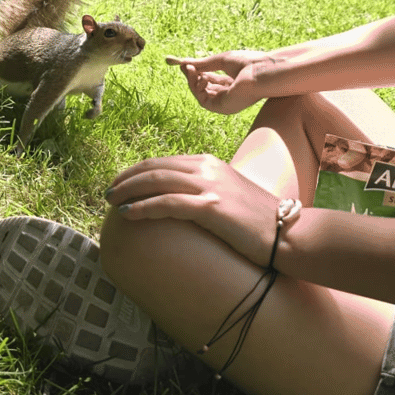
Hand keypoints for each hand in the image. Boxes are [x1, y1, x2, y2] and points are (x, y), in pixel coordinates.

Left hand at [105, 154, 280, 267]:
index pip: (164, 162)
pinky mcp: (211, 207)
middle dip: (126, 179)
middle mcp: (208, 169)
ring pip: (157, 182)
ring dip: (128, 191)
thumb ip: (205, 192)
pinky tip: (127, 214)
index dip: (137, 171)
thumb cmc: (257, 221)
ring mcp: (210, 186)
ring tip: (110, 201)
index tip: (120, 183)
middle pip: (155, 168)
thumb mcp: (228, 196)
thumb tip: (181, 202)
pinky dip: (143, 207)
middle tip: (107, 192)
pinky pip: (167, 203)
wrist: (287, 232)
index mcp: (210, 163)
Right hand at [165, 50, 271, 113]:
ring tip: (192, 69)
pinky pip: (203, 100)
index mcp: (233, 83)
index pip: (210, 80)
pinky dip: (197, 89)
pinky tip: (200, 77)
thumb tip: (183, 62)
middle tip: (184, 66)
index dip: (198, 72)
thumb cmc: (249, 64)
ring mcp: (225, 103)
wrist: (262, 72)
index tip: (187, 64)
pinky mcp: (222, 108)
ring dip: (193, 82)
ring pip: (201, 95)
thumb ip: (203, 63)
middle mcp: (229, 95)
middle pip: (204, 88)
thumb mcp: (221, 60)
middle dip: (192, 77)